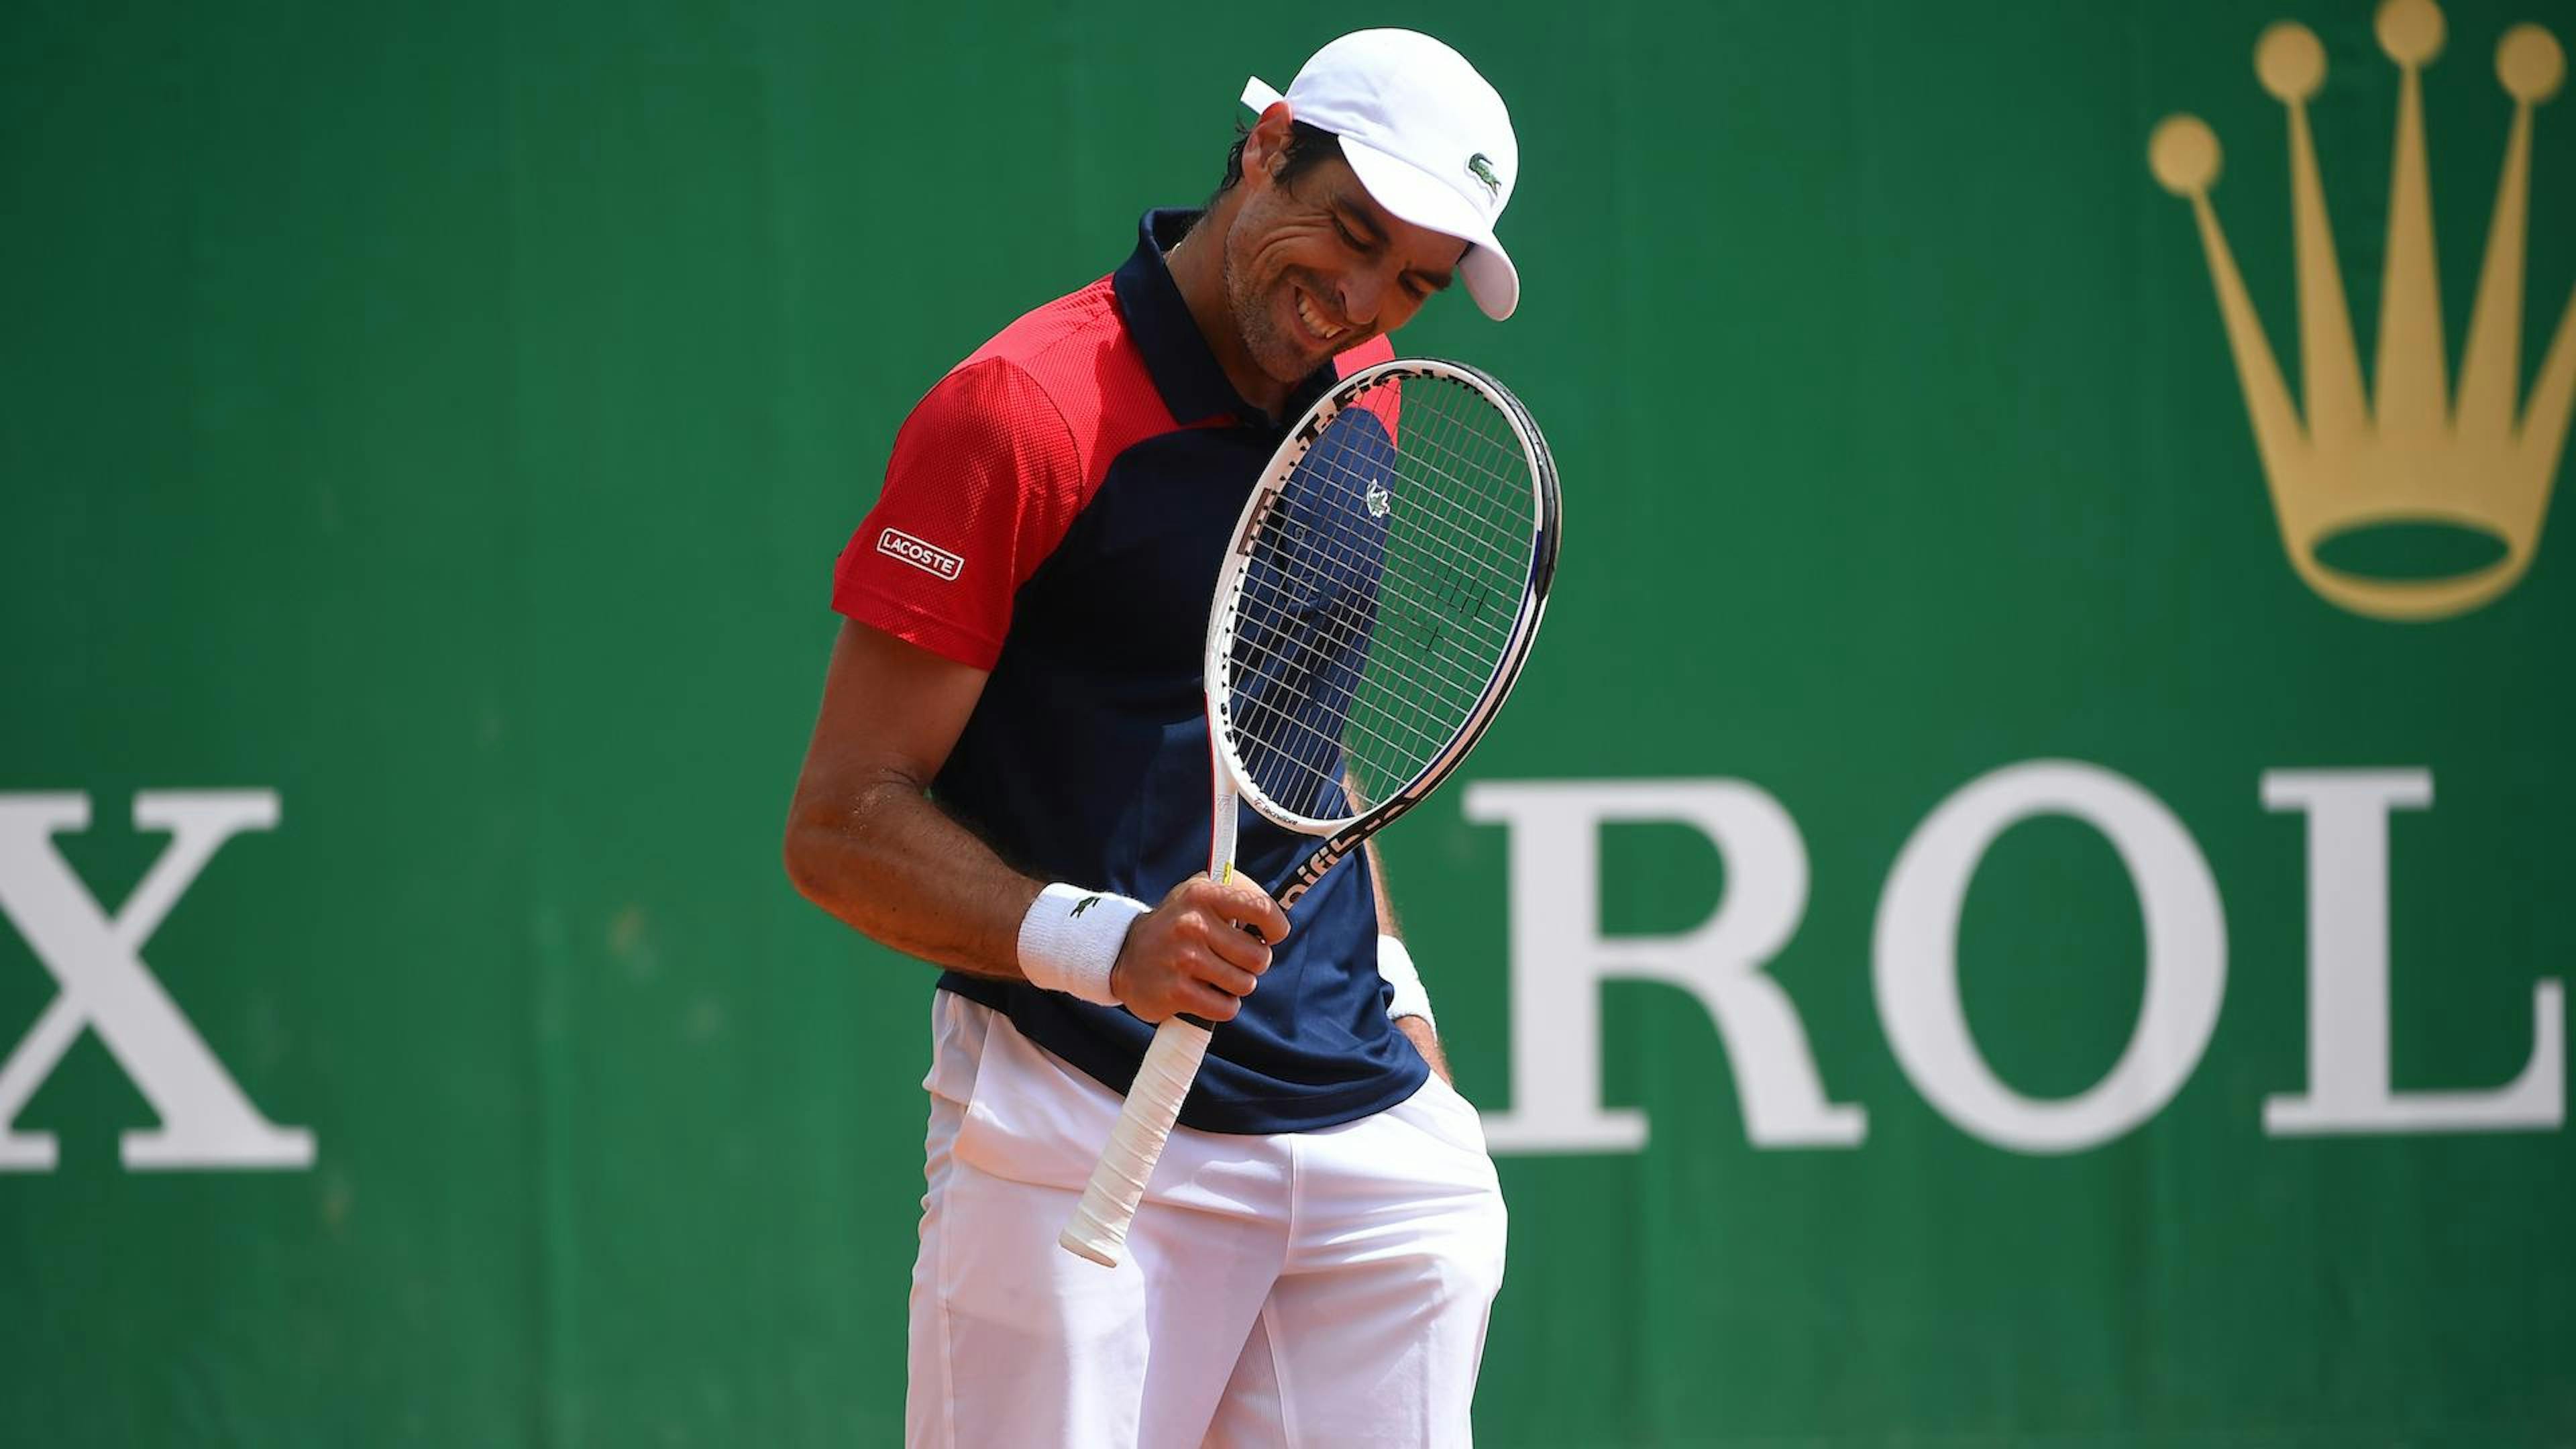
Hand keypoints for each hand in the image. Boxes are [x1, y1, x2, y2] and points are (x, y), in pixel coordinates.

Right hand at [1109, 873, 1290, 1023]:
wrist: (1123, 955)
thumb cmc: (1176, 924)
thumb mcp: (1199, 894)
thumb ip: (1238, 894)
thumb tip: (1277, 919)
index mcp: (1203, 894)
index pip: (1262, 910)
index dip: (1276, 928)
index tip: (1270, 936)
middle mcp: (1192, 923)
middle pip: (1259, 957)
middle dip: (1253, 964)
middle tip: (1232, 960)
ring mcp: (1183, 959)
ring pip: (1245, 985)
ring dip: (1235, 986)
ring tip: (1214, 976)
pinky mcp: (1177, 992)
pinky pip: (1226, 1008)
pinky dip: (1222, 1006)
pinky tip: (1205, 994)